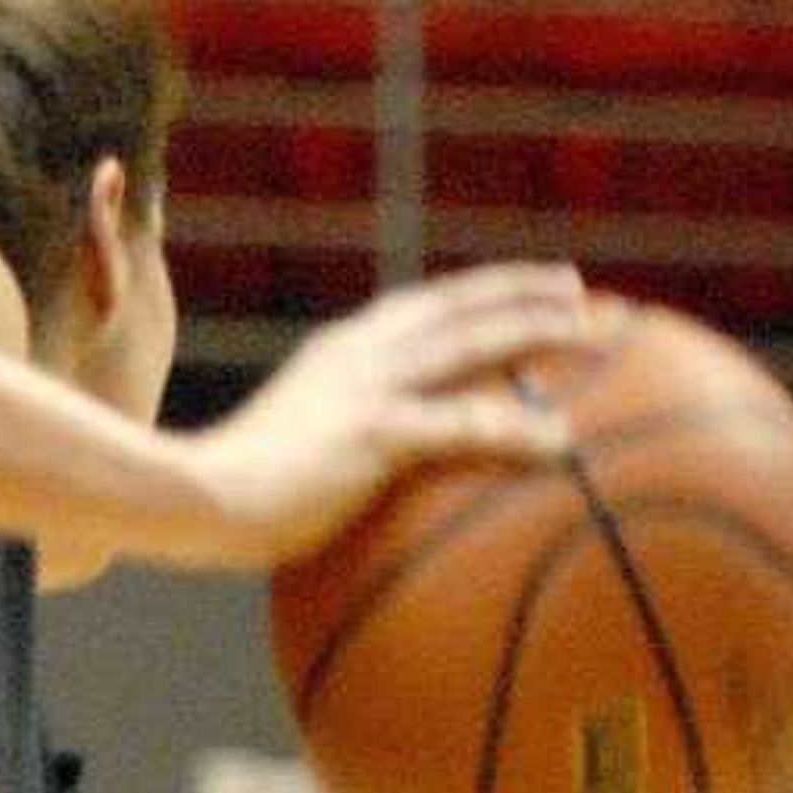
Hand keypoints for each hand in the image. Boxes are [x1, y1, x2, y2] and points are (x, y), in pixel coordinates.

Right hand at [175, 265, 607, 570]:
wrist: (191, 504)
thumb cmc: (220, 504)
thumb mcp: (278, 466)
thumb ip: (325, 460)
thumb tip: (350, 495)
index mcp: (339, 356)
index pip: (426, 308)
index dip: (483, 293)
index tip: (532, 288)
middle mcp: (360, 355)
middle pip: (462, 307)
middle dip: (528, 292)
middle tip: (587, 295)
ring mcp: (369, 388)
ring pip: (477, 344)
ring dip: (543, 334)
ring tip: (602, 338)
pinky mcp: (376, 431)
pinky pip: (465, 424)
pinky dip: (518, 429)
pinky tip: (562, 445)